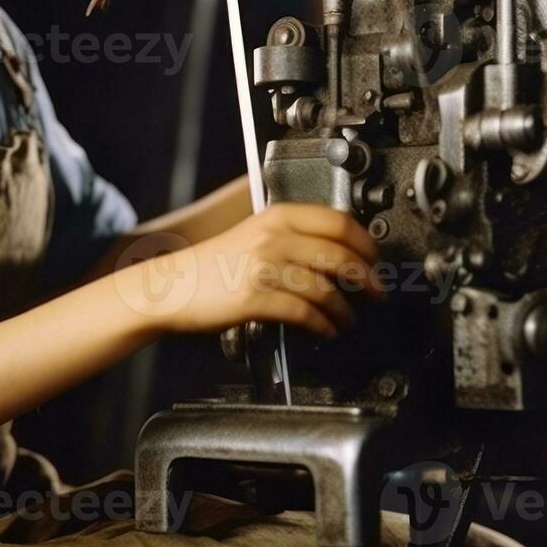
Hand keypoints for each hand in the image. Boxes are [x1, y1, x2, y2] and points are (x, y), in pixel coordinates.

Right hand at [118, 202, 383, 339]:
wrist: (170, 286)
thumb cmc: (211, 265)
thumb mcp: (253, 234)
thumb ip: (291, 236)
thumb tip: (338, 250)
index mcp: (276, 216)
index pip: (338, 221)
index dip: (365, 243)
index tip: (374, 258)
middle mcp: (272, 238)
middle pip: (339, 255)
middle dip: (367, 279)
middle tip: (375, 292)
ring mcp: (263, 268)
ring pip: (325, 288)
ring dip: (345, 309)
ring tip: (348, 318)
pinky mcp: (254, 298)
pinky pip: (303, 312)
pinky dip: (322, 324)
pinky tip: (326, 330)